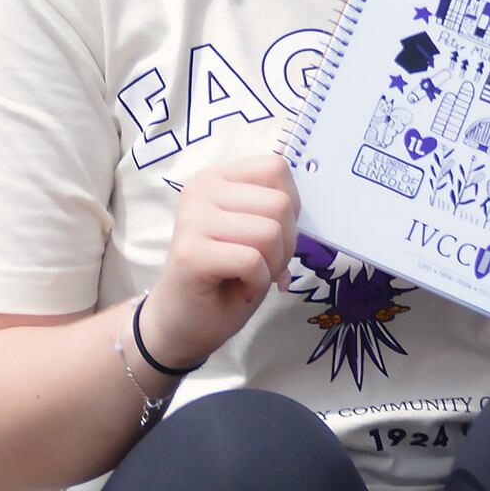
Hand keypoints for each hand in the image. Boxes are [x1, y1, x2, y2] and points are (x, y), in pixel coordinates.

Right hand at [142, 153, 298, 368]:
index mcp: (218, 178)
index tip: (273, 233)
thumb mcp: (258, 231)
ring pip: (270, 232)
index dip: (291, 206)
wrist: (182, 322)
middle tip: (262, 264)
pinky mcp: (191, 252)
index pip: (276, 168)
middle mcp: (201, 190)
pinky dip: (258, 282)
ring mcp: (192, 219)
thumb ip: (277, 208)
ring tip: (249, 275)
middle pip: (280, 204)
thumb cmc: (227, 275)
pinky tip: (240, 288)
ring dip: (272, 264)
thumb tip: (307, 200)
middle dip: (285, 243)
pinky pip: (252, 261)